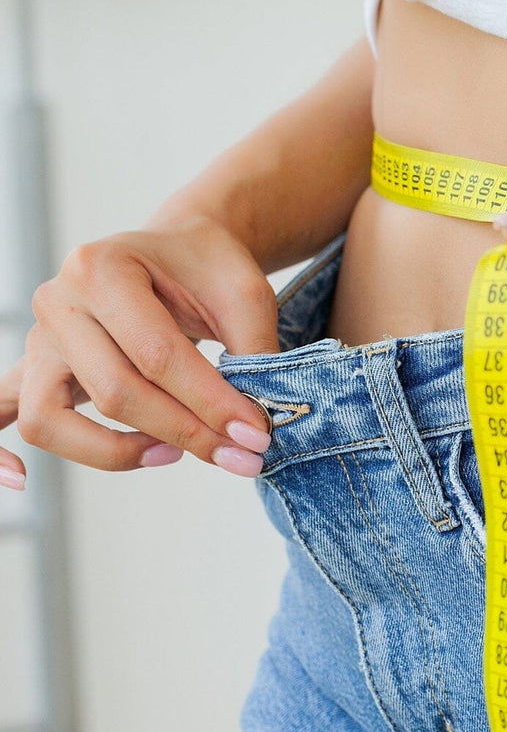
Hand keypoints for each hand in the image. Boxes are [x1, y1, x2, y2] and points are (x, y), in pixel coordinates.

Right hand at [0, 215, 280, 488]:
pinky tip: (20, 480)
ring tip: (174, 453)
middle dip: (185, 432)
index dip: (210, 404)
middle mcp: (59, 300)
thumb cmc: (208, 270)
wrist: (178, 250)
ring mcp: (39, 339)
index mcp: (103, 268)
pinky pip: (0, 414)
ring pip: (50, 419)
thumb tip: (254, 427)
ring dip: (115, 451)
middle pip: (113, 391)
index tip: (256, 435)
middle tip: (242, 455)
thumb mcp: (245, 295)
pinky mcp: (35, 370)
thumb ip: (253, 355)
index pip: (157, 355)